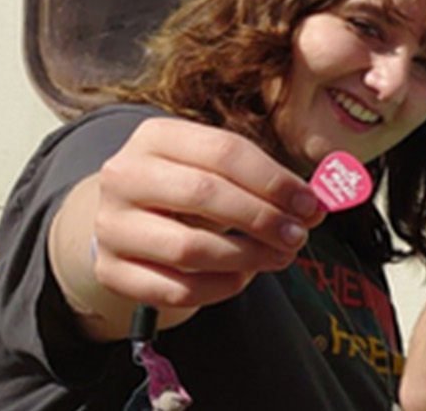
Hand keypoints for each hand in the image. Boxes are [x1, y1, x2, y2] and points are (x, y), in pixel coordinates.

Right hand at [91, 118, 326, 309]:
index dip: (274, 181)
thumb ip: (266, 183)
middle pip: (204, 195)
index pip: (225, 152)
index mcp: (156, 136)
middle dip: (263, 218)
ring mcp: (111, 225)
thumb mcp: (221, 170)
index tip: (311, 205)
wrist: (129, 216)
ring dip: (247, 257)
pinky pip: (175, 289)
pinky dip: (220, 287)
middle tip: (298, 236)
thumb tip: (316, 208)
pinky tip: (244, 276)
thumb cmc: (191, 187)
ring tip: (279, 257)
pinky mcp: (110, 270)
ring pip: (189, 248)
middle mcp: (124, 176)